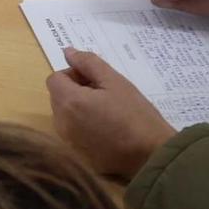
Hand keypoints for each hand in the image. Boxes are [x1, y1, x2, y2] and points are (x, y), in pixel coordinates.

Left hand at [46, 47, 177, 179]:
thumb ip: (88, 63)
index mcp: (68, 102)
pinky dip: (85, 127)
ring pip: (65, 115)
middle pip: (58, 97)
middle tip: (106, 95)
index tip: (96, 81)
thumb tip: (67, 52)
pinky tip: (109, 131)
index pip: (55, 78)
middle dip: (76, 91)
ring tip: (109, 113)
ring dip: (80, 108)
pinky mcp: (79, 156)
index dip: (74, 75)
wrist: (152, 156)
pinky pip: (74, 133)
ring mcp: (69, 142)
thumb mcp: (115, 82)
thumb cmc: (136, 115)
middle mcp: (62, 123)